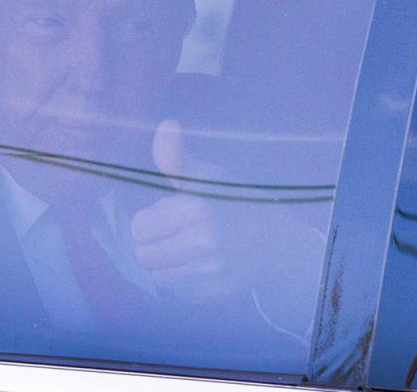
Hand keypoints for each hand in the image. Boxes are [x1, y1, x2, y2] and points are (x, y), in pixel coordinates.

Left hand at [131, 120, 238, 302]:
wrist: (277, 234)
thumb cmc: (233, 198)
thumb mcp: (205, 174)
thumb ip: (176, 157)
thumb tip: (166, 124)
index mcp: (196, 208)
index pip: (138, 228)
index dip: (149, 219)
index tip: (167, 212)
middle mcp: (204, 242)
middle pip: (144, 255)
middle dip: (153, 243)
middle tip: (175, 232)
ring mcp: (212, 271)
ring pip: (159, 276)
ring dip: (166, 262)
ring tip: (187, 247)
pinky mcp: (218, 292)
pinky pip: (179, 291)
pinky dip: (184, 279)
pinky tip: (201, 263)